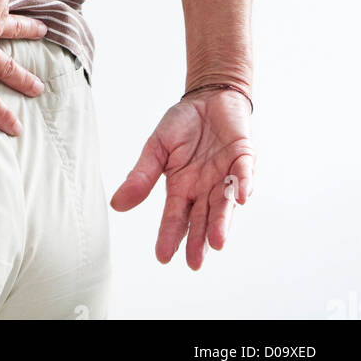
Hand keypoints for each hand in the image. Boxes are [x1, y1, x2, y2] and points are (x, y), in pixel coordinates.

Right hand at [110, 89, 254, 269]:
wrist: (207, 97)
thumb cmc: (181, 124)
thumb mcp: (156, 148)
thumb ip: (142, 176)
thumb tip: (117, 205)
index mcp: (182, 188)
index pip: (175, 217)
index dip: (169, 235)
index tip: (163, 257)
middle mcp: (205, 189)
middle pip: (202, 219)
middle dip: (198, 241)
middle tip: (194, 262)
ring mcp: (225, 176)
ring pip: (224, 205)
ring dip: (221, 223)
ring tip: (216, 243)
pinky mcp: (243, 159)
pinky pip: (244, 175)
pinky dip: (243, 186)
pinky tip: (240, 199)